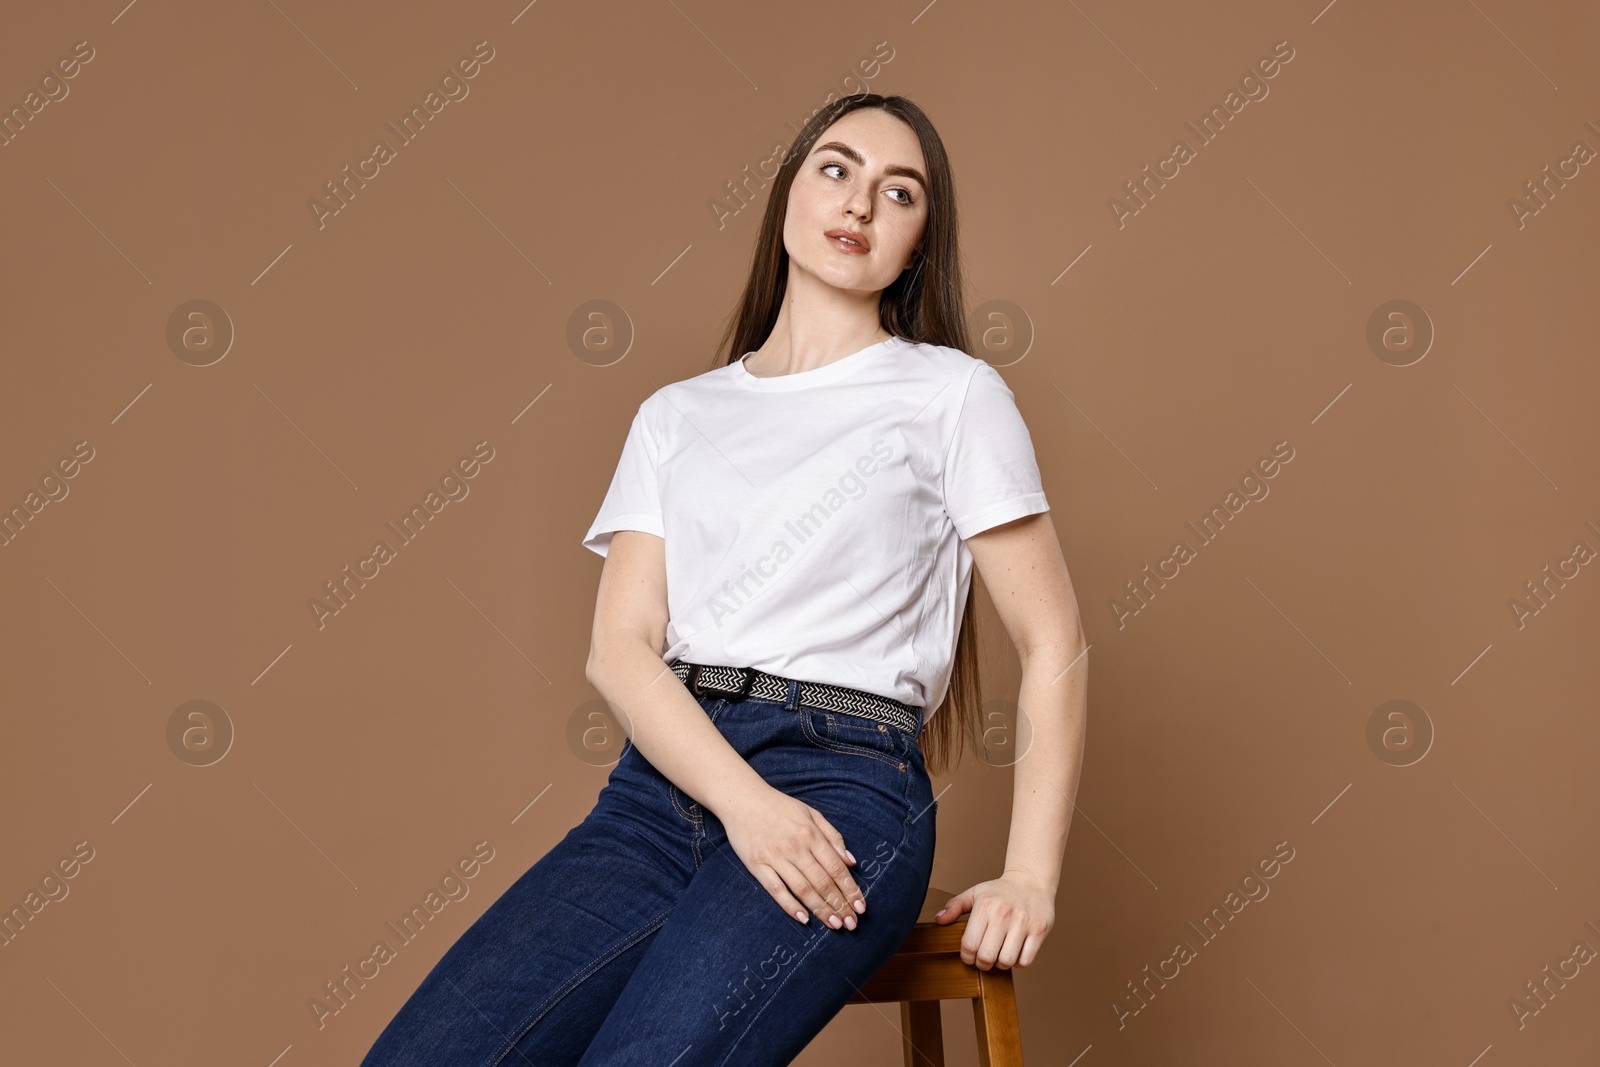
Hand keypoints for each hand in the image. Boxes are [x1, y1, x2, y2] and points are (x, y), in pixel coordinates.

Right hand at [719, 785, 866, 930]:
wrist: (742, 798)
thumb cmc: (779, 807)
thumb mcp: (811, 813)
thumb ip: (832, 836)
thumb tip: (852, 862)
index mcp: (811, 834)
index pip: (836, 867)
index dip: (850, 889)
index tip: (860, 907)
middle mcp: (795, 847)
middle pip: (822, 881)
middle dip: (839, 904)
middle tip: (851, 924)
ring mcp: (775, 857)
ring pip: (803, 889)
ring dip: (820, 909)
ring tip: (834, 924)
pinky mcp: (757, 865)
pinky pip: (776, 889)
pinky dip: (790, 905)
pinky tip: (803, 919)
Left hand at [933, 873, 1054, 969]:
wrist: (1031, 880)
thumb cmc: (1000, 891)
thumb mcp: (975, 893)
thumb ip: (955, 906)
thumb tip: (939, 920)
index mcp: (985, 906)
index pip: (969, 944)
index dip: (966, 957)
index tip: (969, 956)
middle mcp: (1003, 914)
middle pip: (986, 956)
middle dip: (982, 964)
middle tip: (983, 959)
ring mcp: (1023, 923)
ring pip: (1006, 961)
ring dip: (1000, 964)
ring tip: (1000, 955)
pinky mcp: (1039, 930)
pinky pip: (1025, 960)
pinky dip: (1018, 962)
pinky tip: (1015, 952)